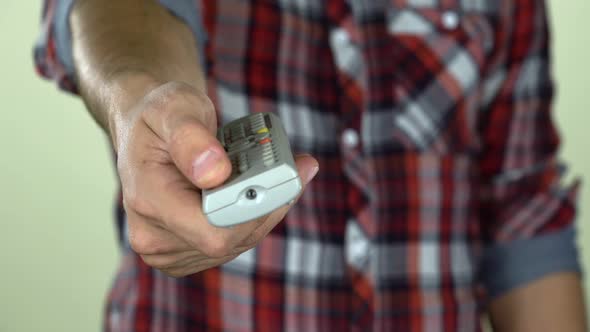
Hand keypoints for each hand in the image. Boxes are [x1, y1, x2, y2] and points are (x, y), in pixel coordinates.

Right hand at [111, 81, 318, 276]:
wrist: (148, 131)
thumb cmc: (160, 116)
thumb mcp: (172, 107)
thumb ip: (191, 139)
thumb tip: (215, 172)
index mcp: (145, 199)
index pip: (210, 228)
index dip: (250, 208)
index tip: (280, 174)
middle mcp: (153, 236)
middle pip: (232, 238)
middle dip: (269, 203)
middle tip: (300, 165)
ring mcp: (170, 250)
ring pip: (239, 242)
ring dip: (269, 207)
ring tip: (289, 169)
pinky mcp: (188, 252)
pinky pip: (236, 241)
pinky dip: (258, 215)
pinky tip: (271, 187)